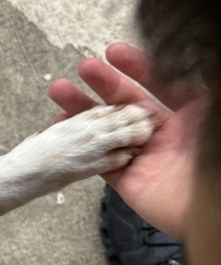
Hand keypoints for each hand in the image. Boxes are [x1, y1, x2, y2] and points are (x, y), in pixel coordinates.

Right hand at [48, 43, 206, 239]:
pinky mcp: (128, 180)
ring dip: (82, 109)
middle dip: (104, 84)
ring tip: (59, 90)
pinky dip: (77, 143)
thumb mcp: (210, 113)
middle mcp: (163, 133)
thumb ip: (194, 87)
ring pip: (107, 128)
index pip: (159, 83)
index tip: (113, 53)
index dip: (136, 67)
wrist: (215, 211)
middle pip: (126, 103)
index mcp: (188, 116)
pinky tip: (60, 127)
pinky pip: (98, 159)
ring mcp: (144, 157)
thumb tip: (186, 56)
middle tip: (83, 68)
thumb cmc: (217, 158)